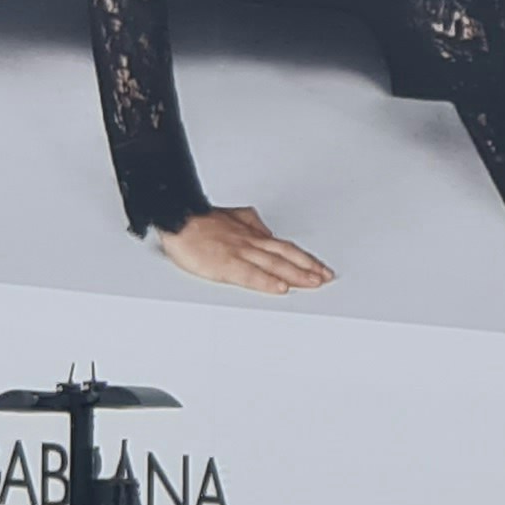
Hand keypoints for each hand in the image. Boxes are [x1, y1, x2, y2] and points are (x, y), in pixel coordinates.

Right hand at [158, 207, 333, 293]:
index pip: (284, 247)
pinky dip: (267, 282)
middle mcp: (250, 242)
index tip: (320, 267)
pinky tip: (280, 288)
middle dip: (309, 268)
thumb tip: (266, 231)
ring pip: (274, 264)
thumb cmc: (199, 221)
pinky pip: (250, 274)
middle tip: (327, 278)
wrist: (177, 218)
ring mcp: (239, 253)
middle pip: (286, 255)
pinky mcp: (225, 264)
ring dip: (297, 274)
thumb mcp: (232, 216)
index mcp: (251, 234)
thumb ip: (251, 223)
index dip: (304, 258)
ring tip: (314, 283)